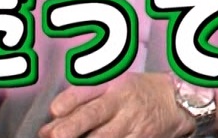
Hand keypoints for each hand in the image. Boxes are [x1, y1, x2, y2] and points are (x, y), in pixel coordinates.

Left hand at [39, 72, 188, 137]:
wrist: (172, 102)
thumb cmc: (131, 95)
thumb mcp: (108, 89)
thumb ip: (77, 107)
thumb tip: (45, 130)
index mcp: (110, 84)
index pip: (87, 89)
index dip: (69, 100)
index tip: (55, 110)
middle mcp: (121, 101)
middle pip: (94, 114)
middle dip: (72, 127)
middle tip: (55, 136)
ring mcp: (132, 123)